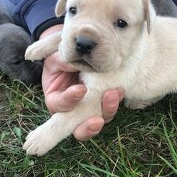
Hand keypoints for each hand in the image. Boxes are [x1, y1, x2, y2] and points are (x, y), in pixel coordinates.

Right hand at [40, 25, 123, 140]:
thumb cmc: (63, 53)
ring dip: (107, 110)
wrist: (78, 49)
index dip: (69, 100)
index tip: (80, 90)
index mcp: (57, 98)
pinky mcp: (105, 99)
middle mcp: (74, 108)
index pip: (59, 106)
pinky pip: (111, 105)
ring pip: (99, 118)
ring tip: (114, 95)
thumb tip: (77, 64)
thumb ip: (64, 60)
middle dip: (88, 127)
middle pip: (79, 128)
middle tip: (97, 120)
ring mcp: (91, 105)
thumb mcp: (58, 55)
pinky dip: (116, 100)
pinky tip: (120, 90)